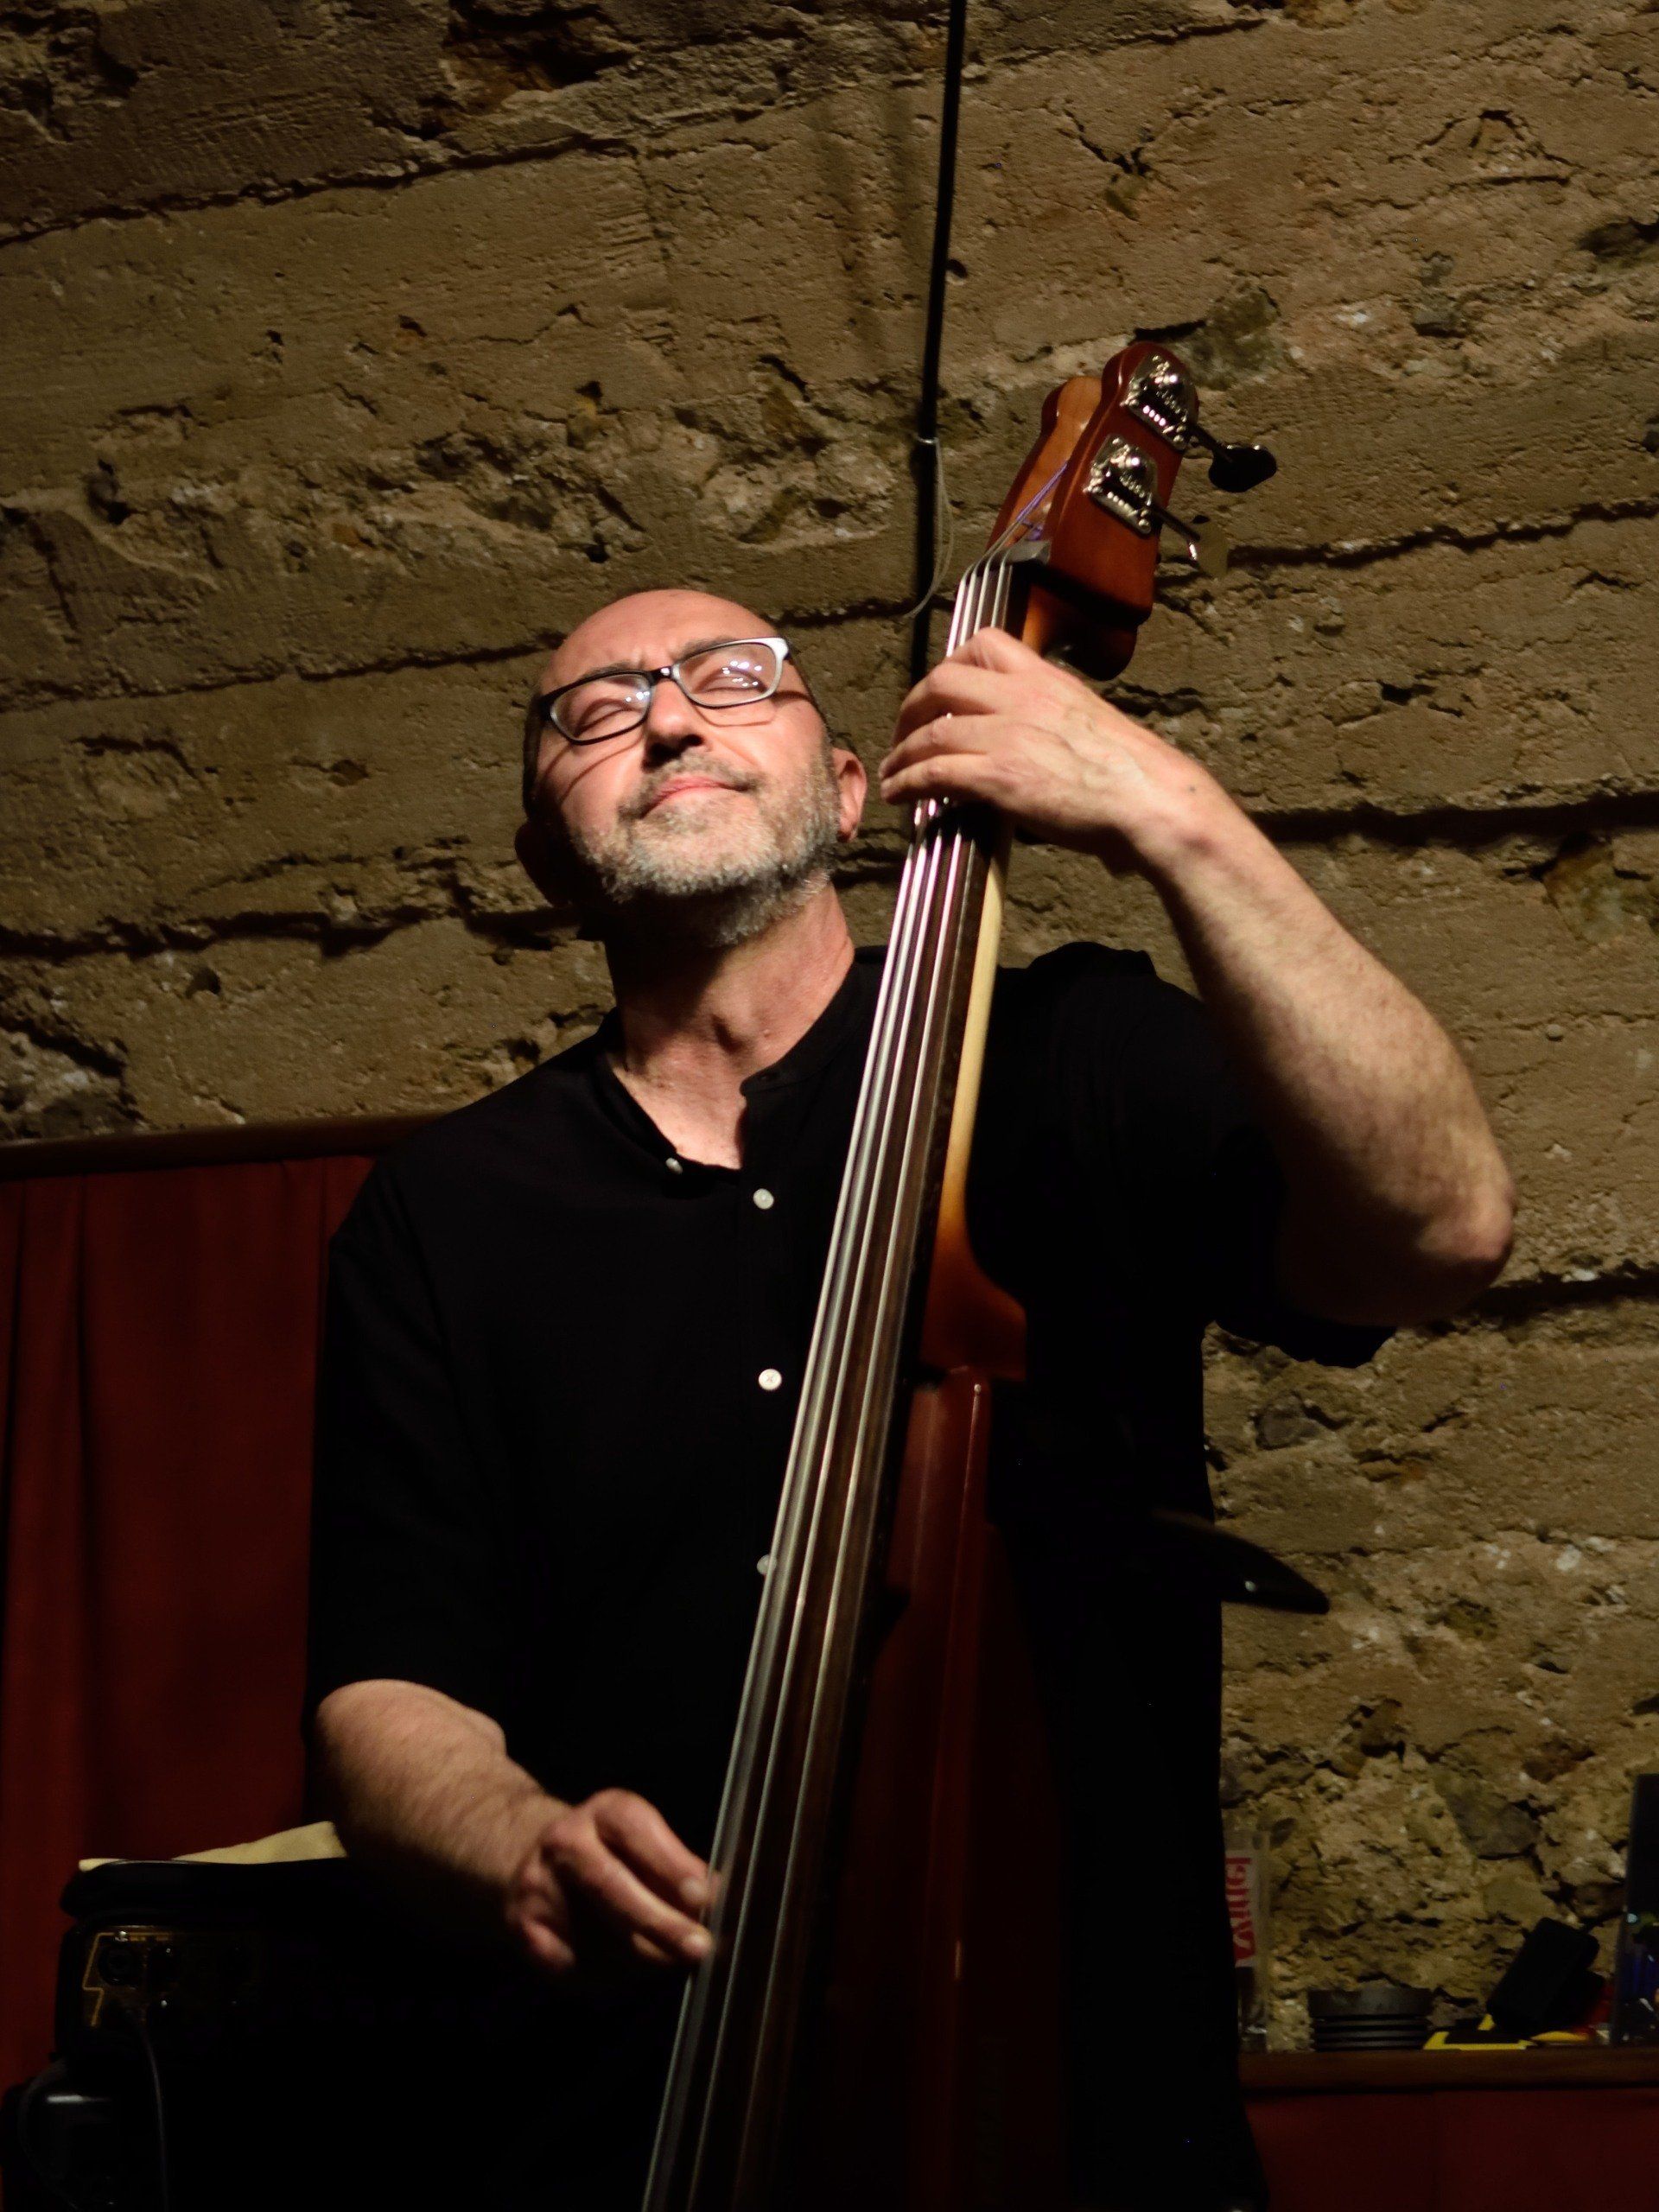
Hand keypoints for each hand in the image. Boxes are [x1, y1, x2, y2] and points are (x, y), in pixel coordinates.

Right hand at [505, 1786, 713, 1977]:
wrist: (533, 1862)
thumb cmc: (609, 1854)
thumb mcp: (643, 1842)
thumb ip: (677, 1865)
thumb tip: (716, 1898)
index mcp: (604, 1813)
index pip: (636, 1830)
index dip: (670, 1863)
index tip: (703, 1896)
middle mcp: (564, 1842)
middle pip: (610, 1885)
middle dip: (659, 1922)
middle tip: (698, 1947)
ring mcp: (537, 1886)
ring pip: (596, 1935)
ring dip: (643, 1958)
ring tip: (672, 1963)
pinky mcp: (523, 1928)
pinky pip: (574, 1966)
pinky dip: (610, 1978)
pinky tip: (629, 1972)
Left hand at [878, 626, 1226, 870]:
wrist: (1149, 799)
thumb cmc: (1131, 772)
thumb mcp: (1087, 723)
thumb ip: (1049, 721)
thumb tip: (1029, 742)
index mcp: (1046, 680)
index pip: (984, 644)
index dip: (950, 664)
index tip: (940, 692)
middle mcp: (1021, 698)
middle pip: (942, 681)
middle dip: (913, 707)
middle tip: (905, 732)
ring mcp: (1007, 735)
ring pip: (930, 731)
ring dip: (902, 753)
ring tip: (893, 772)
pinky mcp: (999, 776)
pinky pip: (934, 772)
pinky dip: (908, 782)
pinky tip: (899, 794)